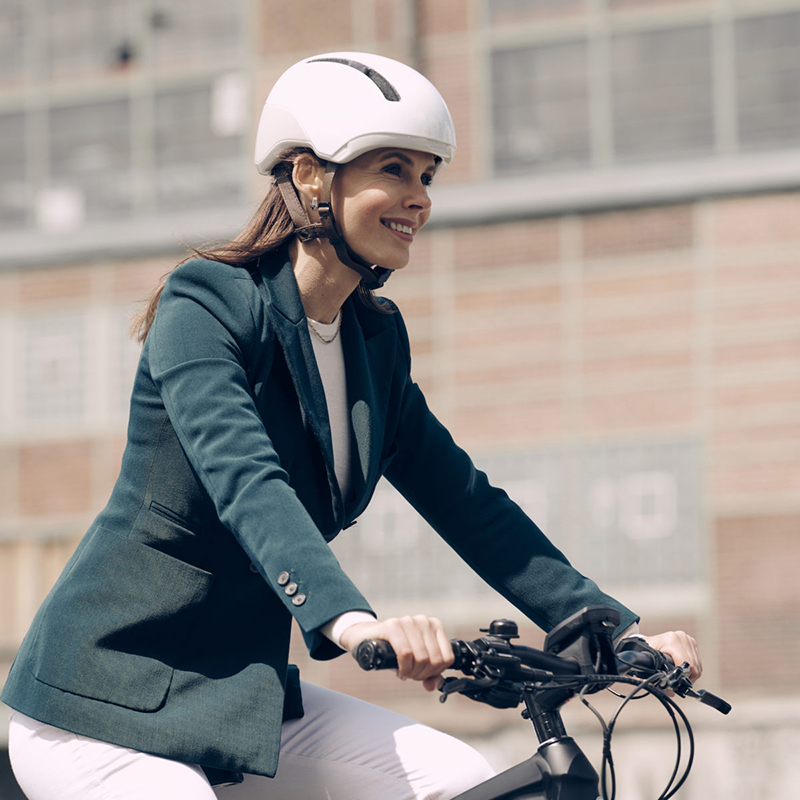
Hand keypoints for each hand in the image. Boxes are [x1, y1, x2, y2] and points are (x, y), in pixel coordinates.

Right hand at [339, 615, 453, 691]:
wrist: (366, 637)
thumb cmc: (394, 649)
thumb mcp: (415, 661)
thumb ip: (429, 673)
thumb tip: (435, 684)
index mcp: (434, 625)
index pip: (447, 658)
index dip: (435, 673)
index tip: (423, 675)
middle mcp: (423, 621)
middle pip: (434, 660)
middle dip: (421, 674)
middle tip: (410, 675)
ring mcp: (408, 621)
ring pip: (421, 658)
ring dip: (412, 672)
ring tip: (404, 672)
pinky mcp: (392, 626)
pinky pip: (406, 653)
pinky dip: (403, 667)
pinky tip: (399, 671)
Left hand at [641, 630, 702, 682]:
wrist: (648, 641)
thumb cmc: (647, 650)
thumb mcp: (648, 661)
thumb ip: (657, 676)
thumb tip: (669, 692)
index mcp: (671, 640)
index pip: (687, 663)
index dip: (683, 677)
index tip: (677, 683)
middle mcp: (681, 638)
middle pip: (694, 666)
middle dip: (687, 678)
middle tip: (678, 682)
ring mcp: (688, 639)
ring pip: (698, 665)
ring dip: (691, 675)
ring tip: (680, 677)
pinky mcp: (692, 642)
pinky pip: (698, 661)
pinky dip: (693, 669)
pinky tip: (684, 670)